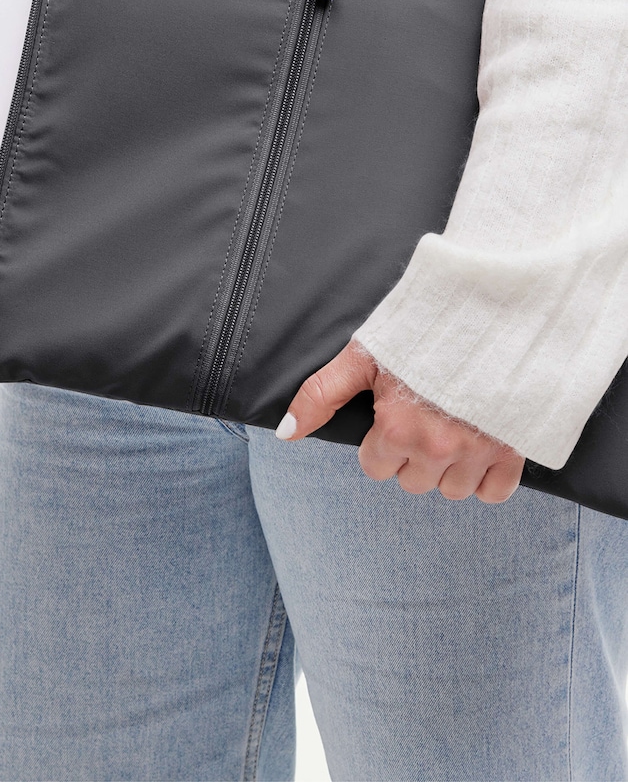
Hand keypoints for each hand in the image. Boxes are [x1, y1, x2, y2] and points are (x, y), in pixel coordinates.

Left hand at [277, 339, 524, 502]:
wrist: (490, 307)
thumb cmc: (422, 327)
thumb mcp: (364, 355)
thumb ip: (321, 394)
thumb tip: (286, 433)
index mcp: (397, 427)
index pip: (375, 467)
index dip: (380, 440)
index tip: (393, 414)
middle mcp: (436, 447)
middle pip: (412, 482)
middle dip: (411, 455)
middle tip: (422, 417)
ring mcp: (477, 451)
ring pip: (450, 490)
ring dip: (447, 468)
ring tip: (450, 427)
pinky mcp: (512, 449)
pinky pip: (493, 492)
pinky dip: (485, 477)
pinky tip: (478, 447)